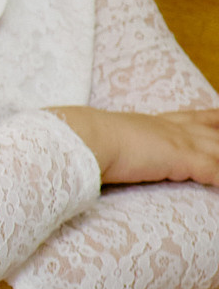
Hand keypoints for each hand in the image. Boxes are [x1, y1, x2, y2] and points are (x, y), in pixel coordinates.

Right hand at [49, 106, 218, 186]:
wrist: (83, 137)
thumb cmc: (84, 139)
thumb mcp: (105, 140)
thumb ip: (114, 146)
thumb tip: (101, 155)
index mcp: (154, 123)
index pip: (191, 118)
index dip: (211, 118)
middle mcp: (171, 129)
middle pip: (213, 130)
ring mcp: (178, 142)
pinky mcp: (180, 158)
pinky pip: (215, 171)